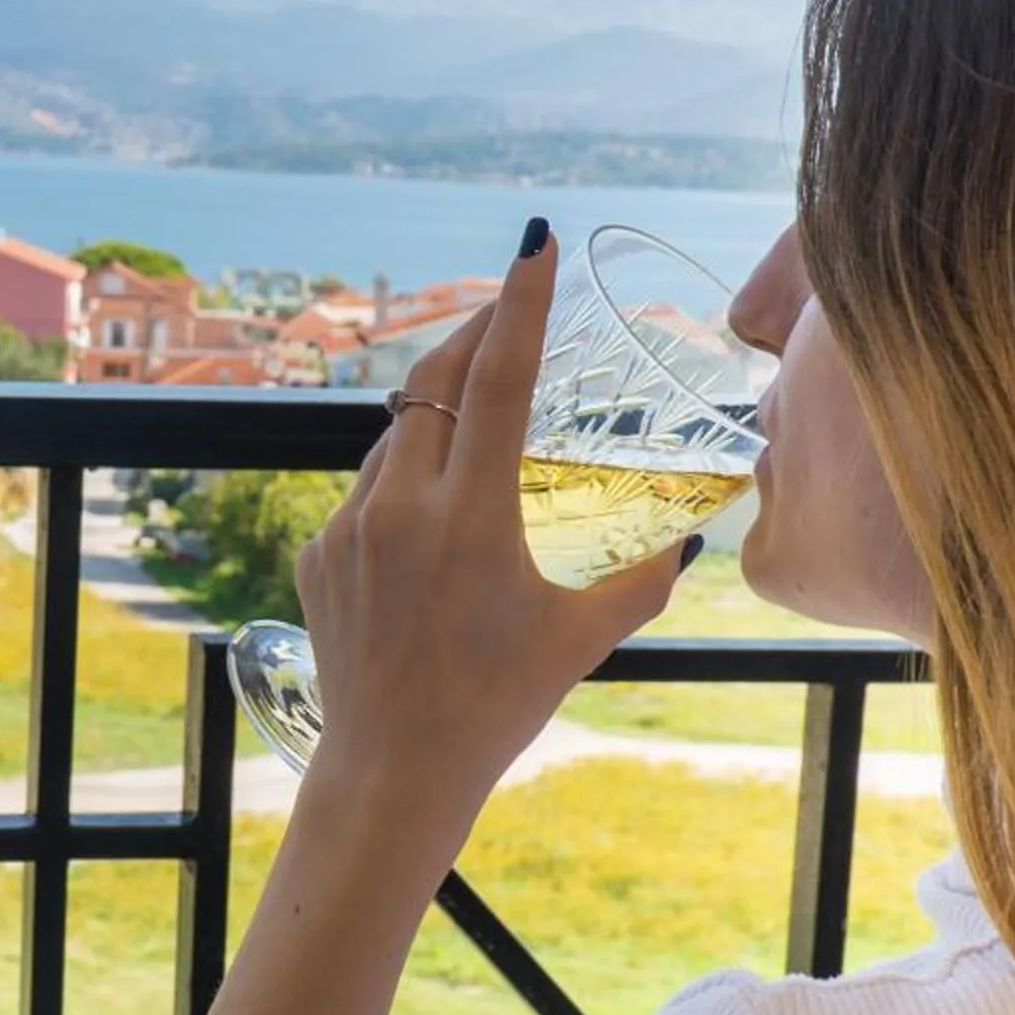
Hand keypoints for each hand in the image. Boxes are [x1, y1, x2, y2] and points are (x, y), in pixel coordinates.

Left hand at [293, 223, 691, 876]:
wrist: (393, 770)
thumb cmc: (499, 705)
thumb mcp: (586, 636)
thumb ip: (647, 575)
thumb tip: (696, 531)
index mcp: (470, 518)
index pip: (494, 380)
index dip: (519, 304)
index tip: (533, 244)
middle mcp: (400, 509)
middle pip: (434, 383)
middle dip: (475, 335)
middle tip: (511, 308)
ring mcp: (347, 529)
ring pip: (395, 437)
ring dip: (437, 420)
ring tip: (480, 441)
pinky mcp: (317, 553)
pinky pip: (366, 492)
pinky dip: (403, 484)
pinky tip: (431, 527)